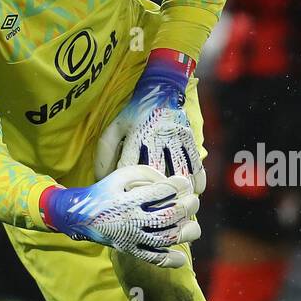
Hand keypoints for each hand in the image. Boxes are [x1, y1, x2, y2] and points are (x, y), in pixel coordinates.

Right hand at [41, 166, 199, 268]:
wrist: (79, 216)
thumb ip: (147, 173)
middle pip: (167, 217)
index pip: (161, 192)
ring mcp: (131, 239)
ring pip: (165, 239)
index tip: (184, 182)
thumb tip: (173, 184)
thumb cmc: (105, 191)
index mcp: (128, 201)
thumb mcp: (121, 175)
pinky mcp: (130, 250)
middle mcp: (130, 221)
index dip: (178, 185)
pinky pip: (153, 259)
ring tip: (192, 225)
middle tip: (193, 201)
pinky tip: (181, 258)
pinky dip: (170, 261)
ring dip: (185, 232)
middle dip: (186, 208)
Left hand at [95, 50, 205, 193]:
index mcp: (136, 134)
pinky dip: (198, 178)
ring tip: (178, 206)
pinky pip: (196, 162)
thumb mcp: (115, 126)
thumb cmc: (134, 113)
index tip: (129, 201)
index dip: (128, 185)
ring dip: (180, 190)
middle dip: (154, 193)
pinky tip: (195, 191)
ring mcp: (176, 137)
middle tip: (155, 212)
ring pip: (180, 169)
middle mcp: (157, 136)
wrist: (161, 88)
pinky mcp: (190, 137)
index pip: (130, 165)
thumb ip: (105, 150)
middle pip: (157, 171)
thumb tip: (102, 177)